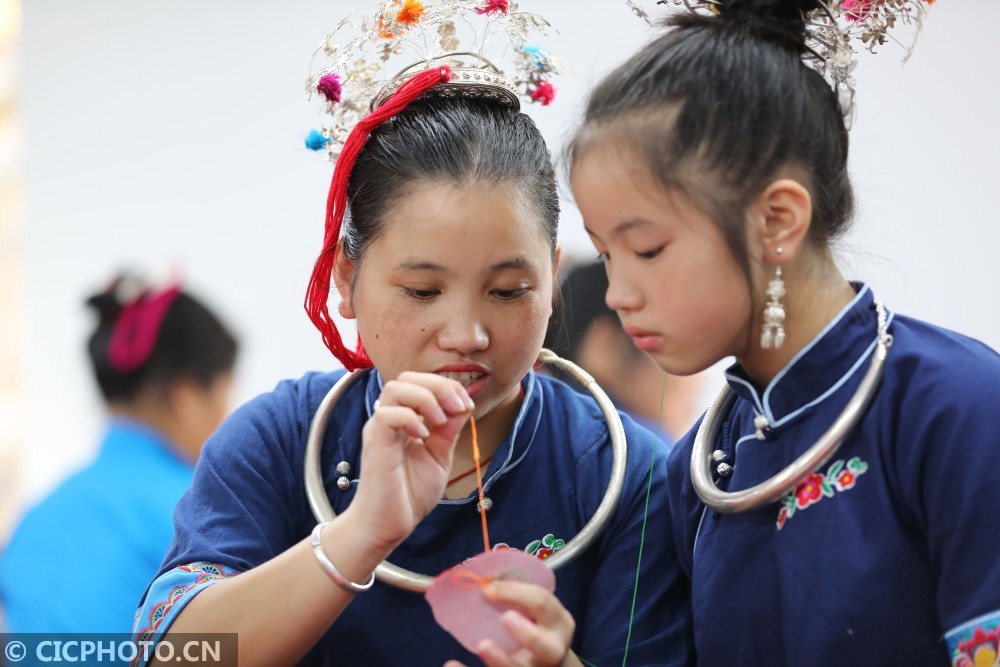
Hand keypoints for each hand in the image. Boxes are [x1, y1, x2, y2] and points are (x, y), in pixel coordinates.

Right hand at [343, 372, 473, 556]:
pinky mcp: (376, 445)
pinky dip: (410, 418)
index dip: (446, 387)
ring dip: (425, 398)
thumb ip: (449, 431)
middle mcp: (388, 419)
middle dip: (438, 385)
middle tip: (457, 407)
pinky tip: (424, 436)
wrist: (387, 526)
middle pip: (406, 378)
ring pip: (395, 388)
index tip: (467, 405)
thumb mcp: (439, 457)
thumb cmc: (409, 495)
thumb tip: (464, 405)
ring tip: (440, 421)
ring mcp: (380, 430)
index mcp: (404, 420)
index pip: (420, 383)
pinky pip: (387, 415)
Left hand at [443, 581, 577, 666]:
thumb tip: (482, 580)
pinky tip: (451, 664)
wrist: (549, 662)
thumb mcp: (537, 610)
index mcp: (558, 623)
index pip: (542, 603)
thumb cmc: (537, 625)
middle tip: (506, 618)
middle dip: (529, 634)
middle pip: (547, 648)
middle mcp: (553, 650)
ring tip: (483, 645)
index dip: (517, 592)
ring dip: (501, 660)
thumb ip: (517, 596)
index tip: (490, 588)